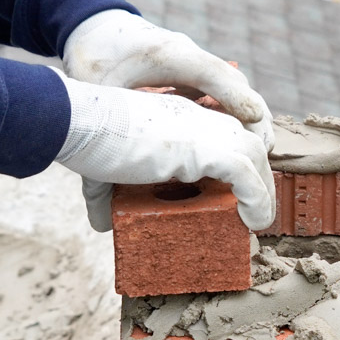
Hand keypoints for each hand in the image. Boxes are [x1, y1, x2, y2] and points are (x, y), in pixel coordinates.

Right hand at [53, 72, 275, 232]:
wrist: (77, 121)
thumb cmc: (84, 140)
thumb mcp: (103, 169)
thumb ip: (106, 194)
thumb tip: (101, 224)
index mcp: (177, 115)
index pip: (221, 134)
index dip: (234, 162)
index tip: (233, 191)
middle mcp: (197, 117)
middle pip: (246, 141)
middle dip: (256, 174)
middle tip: (252, 207)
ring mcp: (204, 130)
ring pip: (255, 156)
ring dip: (263, 189)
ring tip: (257, 219)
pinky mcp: (204, 148)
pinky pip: (247, 176)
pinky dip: (258, 199)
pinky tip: (254, 220)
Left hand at [63, 9, 274, 151]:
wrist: (92, 21)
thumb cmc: (92, 54)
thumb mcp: (93, 87)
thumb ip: (103, 120)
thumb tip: (107, 169)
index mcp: (167, 53)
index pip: (211, 72)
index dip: (235, 97)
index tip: (254, 122)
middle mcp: (189, 55)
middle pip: (235, 83)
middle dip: (254, 117)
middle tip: (262, 152)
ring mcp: (194, 63)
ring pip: (234, 89)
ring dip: (249, 118)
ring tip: (258, 154)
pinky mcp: (192, 74)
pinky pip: (223, 94)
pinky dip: (234, 116)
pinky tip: (236, 145)